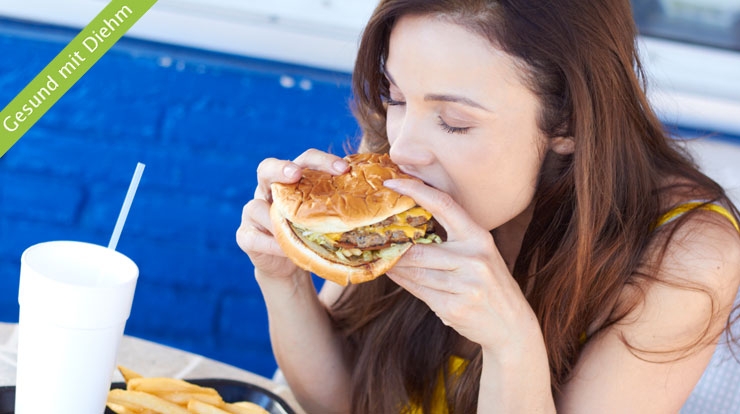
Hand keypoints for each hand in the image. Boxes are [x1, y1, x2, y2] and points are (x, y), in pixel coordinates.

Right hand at [236, 149, 348, 280]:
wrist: (287, 265)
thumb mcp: (326, 219)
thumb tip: (386, 199)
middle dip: (280, 168)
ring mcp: (252, 212)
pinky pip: (253, 237)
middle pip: (266, 168)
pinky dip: (270, 244)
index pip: (304, 160)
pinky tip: (285, 250)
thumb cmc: (312, 235)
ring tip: (295, 230)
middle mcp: (268, 190)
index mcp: (292, 181)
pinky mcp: (245, 236)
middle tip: (294, 174)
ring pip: (256, 207)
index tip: (343, 168)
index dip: (321, 160)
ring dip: (276, 218)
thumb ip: (342, 207)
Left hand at [383, 179, 540, 352]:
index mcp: (479, 238)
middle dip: (394, 247)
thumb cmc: (490, 285)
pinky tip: (393, 274)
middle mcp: (474, 259)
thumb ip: (452, 240)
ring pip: (415, 272)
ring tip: (381, 257)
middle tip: (373, 237)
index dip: (416, 191)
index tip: (392, 182)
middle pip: (420, 249)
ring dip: (394, 266)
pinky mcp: (454, 308)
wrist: (511, 326)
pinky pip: (419, 291)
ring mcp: (465, 285)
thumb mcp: (480, 254)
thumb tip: (409, 226)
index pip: (444, 205)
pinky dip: (403, 282)